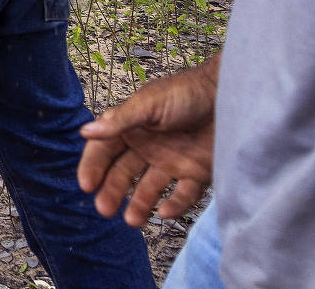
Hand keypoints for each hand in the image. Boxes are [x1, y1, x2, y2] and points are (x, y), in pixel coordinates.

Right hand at [77, 56, 219, 225]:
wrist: (230, 97)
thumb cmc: (184, 94)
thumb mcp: (148, 104)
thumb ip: (119, 121)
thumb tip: (85, 132)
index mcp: (131, 128)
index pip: (104, 150)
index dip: (93, 167)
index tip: (87, 185)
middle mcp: (148, 148)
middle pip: (124, 173)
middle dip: (112, 191)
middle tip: (104, 209)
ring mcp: (172, 162)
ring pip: (150, 189)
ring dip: (139, 204)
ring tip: (132, 221)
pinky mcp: (196, 173)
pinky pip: (182, 195)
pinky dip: (174, 205)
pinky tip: (164, 213)